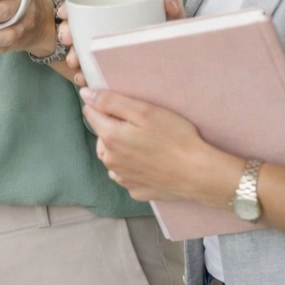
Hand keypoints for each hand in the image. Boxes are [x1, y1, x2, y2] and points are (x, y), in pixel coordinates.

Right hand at [59, 0, 185, 87]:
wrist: (183, 71)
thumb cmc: (175, 39)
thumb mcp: (174, 20)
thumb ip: (173, 4)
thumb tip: (166, 3)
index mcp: (116, 17)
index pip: (85, 10)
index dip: (69, 11)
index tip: (63, 14)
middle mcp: (105, 35)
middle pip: (77, 31)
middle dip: (67, 34)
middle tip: (68, 41)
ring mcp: (105, 57)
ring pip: (80, 54)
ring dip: (72, 56)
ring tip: (75, 63)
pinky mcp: (109, 78)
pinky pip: (90, 76)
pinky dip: (84, 77)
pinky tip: (83, 80)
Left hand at [80, 87, 240, 204]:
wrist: (199, 173)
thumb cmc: (175, 138)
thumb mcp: (144, 111)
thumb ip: (111, 101)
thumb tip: (85, 94)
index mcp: (109, 137)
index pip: (91, 113)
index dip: (104, 105)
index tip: (124, 106)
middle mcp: (110, 160)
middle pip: (101, 135)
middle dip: (114, 126)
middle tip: (142, 125)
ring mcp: (122, 177)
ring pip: (112, 155)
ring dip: (121, 147)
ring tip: (148, 144)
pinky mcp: (135, 190)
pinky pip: (126, 173)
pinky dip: (133, 166)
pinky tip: (151, 162)